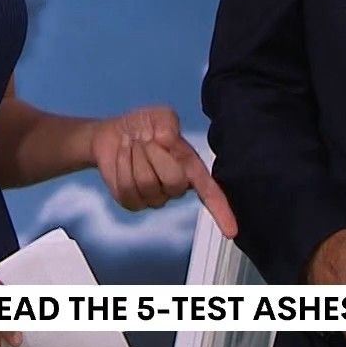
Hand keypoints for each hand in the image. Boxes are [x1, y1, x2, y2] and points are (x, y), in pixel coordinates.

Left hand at [89, 105, 237, 237]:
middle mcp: (176, 188)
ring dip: (135, 157)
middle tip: (146, 140)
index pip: (210, 193)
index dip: (222, 211)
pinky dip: (121, 166)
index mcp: (191, 168)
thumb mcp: (160, 115)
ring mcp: (154, 198)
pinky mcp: (132, 202)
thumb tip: (166, 141)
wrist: (114, 134)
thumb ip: (168, 122)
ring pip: (146, 183)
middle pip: (173, 181)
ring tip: (133, 146)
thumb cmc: (144, 127)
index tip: (231, 231)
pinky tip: (123, 157)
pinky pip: (127, 189)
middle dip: (155, 154)